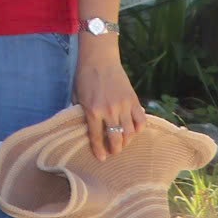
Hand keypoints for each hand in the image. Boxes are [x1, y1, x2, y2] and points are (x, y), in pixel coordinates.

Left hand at [75, 39, 145, 159]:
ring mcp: (123, 106)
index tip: (102, 158)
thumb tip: (83, 127)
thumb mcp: (77, 96)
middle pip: (116, 138)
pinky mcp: (134, 100)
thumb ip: (80, 112)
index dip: (99, 150)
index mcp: (92, 111)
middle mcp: (109, 111)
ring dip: (127, 141)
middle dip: (115, 149)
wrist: (99, 59)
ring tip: (122, 143)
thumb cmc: (84, 77)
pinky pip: (141, 120)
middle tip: (113, 152)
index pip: (97, 136)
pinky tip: (134, 131)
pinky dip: (139, 128)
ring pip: (130, 132)